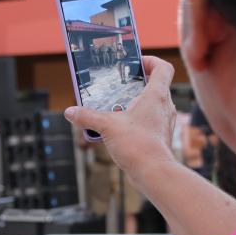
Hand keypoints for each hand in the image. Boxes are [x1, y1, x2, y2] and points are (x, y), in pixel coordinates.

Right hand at [64, 56, 176, 177]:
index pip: (163, 68)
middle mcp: (165, 107)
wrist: (154, 173)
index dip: (151, 61)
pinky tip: (121, 127)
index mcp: (156, 96)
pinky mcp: (160, 137)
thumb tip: (70, 112)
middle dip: (138, 83)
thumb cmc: (137, 145)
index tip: (136, 63)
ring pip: (154, 105)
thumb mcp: (107, 126)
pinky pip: (151, 121)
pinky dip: (138, 119)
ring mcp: (164, 123)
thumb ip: (87, 116)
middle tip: (121, 84)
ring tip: (117, 105)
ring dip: (137, 102)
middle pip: (156, 85)